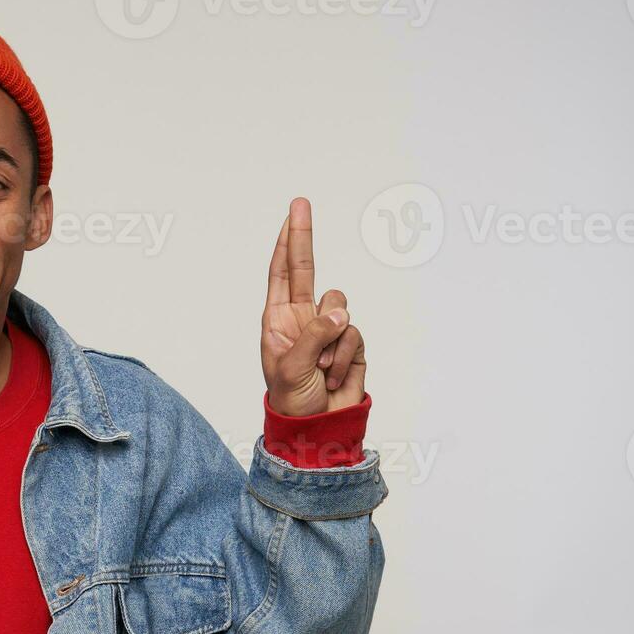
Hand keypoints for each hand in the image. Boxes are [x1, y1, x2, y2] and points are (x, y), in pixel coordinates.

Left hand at [260, 198, 366, 415]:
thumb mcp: (291, 368)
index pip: (282, 273)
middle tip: (300, 203)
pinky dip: (346, 357)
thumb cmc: (293, 401)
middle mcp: (303, 318)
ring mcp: (328, 329)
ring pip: (340, 308)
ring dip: (331, 341)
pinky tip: (335, 376)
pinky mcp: (351, 344)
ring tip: (320, 369)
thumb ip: (314, 336)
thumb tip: (340, 312)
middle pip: (308, 271)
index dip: (288, 242)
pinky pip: (355, 335)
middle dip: (304, 237)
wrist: (319, 429)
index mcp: (278, 320)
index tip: (292, 212)